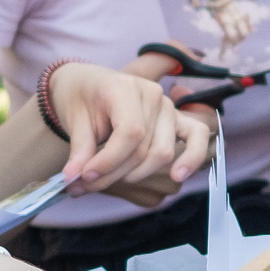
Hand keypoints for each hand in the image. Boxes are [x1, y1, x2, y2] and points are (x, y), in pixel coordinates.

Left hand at [46, 61, 214, 205]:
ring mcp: (168, 107)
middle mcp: (152, 95)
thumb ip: (79, 150)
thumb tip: (73, 177)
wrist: (88, 84)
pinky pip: (197, 137)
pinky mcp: (177, 119)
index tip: (85, 176)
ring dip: (136, 175)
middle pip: (143, 148)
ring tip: (107, 181)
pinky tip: (178, 174)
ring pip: (162, 153)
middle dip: (113, 174)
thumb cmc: (81, 99)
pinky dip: (191, 158)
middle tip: (83, 186)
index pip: (130, 132)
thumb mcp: (73, 121)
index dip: (109, 160)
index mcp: (125, 88)